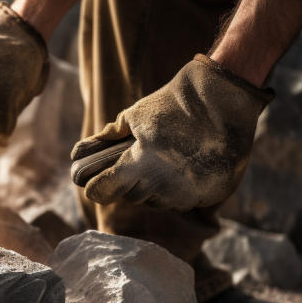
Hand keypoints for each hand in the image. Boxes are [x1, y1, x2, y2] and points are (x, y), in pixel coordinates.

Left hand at [71, 54, 273, 210]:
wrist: (223, 99)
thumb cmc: (172, 105)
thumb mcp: (133, 117)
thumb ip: (106, 139)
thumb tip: (78, 153)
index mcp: (139, 167)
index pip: (101, 192)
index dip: (96, 186)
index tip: (95, 181)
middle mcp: (163, 187)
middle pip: (130, 197)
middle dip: (129, 182)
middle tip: (139, 159)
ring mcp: (188, 194)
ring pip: (157, 202)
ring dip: (154, 187)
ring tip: (165, 158)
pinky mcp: (210, 196)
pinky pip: (183, 201)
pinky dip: (180, 188)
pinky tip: (186, 164)